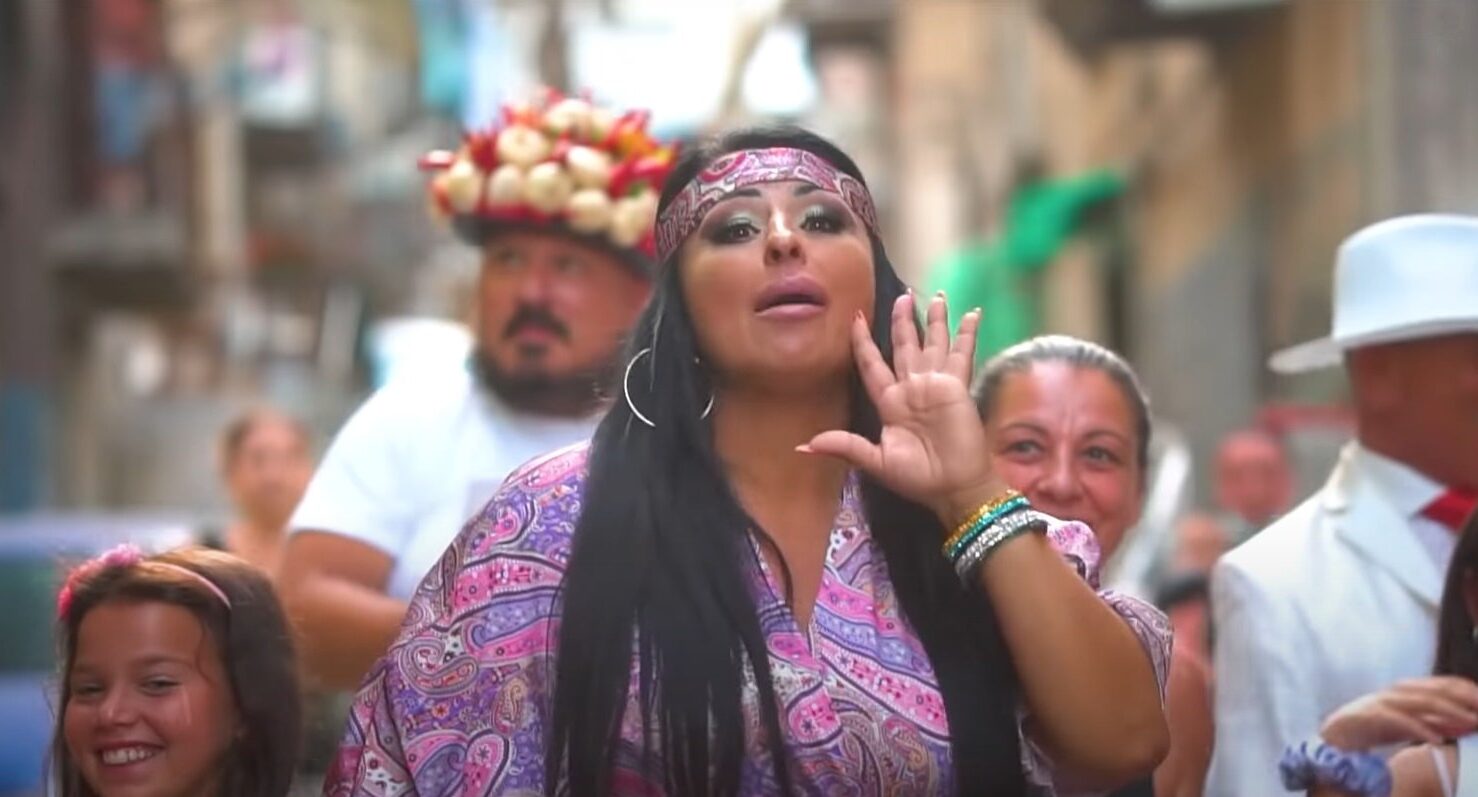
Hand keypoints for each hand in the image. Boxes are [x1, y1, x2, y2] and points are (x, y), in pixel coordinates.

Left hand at [802, 292, 1005, 526]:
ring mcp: (936, 384)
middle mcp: (911, 388)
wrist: (953, 487)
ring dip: (934, 320)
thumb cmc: (917, 477)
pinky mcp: (957, 385)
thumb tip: (803, 448)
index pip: (872, 363)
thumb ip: (845, 447)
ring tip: (934, 296)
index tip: (856, 319)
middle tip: (902, 296)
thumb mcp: (876, 462)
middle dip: (902, 321)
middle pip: (903, 345)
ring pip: (933, 343)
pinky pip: (962, 353)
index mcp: (889, 402)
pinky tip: (973, 314)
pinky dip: (967, 334)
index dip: (863, 342)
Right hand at [1320, 676, 1477, 750]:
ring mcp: (1383, 701)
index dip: (1467, 690)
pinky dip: (1421, 729)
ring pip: (1422, 702)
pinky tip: (1437, 740)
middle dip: (1464, 699)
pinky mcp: (1370, 715)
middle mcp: (1397, 691)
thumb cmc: (1372, 729)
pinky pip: (1400, 720)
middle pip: (1437, 690)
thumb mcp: (1409, 726)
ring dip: (1450, 712)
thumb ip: (1435, 723)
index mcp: (1406, 690)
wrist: (1334, 736)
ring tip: (1471, 722)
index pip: (1444, 683)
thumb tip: (1465, 724)